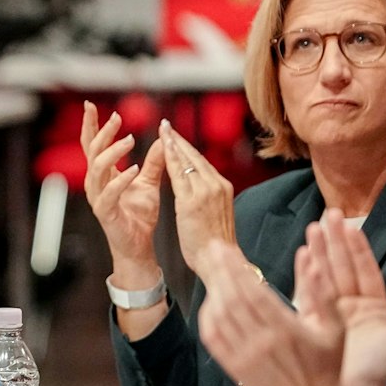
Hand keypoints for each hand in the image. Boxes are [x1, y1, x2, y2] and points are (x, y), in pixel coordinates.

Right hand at [79, 102, 165, 280]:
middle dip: (101, 132)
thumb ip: (154, 162)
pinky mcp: (105, 213)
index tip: (92, 105)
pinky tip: (133, 169)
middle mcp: (96, 184)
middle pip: (91, 152)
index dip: (91, 126)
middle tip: (116, 117)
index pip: (93, 145)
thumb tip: (164, 139)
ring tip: (129, 140)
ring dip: (112, 152)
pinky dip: (120, 180)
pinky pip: (108, 194)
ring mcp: (98, 198)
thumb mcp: (149, 183)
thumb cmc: (140, 215)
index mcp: (104, 175)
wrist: (139, 245)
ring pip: (96, 170)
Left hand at [161, 122, 240, 285]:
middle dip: (179, 140)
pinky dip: (171, 158)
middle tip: (166, 125)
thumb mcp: (214, 216)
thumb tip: (198, 194)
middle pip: (195, 156)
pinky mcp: (193, 200)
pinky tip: (163, 147)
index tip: (176, 137)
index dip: (187, 149)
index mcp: (222, 189)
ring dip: (174, 143)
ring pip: (188, 161)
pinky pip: (180, 174)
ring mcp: (206, 191)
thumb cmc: (214, 246)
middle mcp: (217, 185)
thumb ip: (207, 200)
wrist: (220, 260)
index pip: (202, 163)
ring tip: (163, 130)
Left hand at [197, 240, 344, 385]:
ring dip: (212, 290)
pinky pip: (213, 339)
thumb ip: (323, 295)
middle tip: (213, 250)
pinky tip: (210, 303)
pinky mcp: (236, 369)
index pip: (252, 291)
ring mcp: (245, 357)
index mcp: (286, 330)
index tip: (226, 249)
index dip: (236, 267)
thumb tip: (314, 262)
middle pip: (231, 299)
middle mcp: (261, 342)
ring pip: (219, 317)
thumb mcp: (337, 329)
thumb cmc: (331, 368)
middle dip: (220, 271)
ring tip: (212, 270)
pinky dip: (207, 318)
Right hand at [306, 210, 385, 385]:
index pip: (366, 269)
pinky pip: (308, 292)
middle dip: (335, 241)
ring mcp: (331, 312)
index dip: (358, 247)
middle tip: (327, 216)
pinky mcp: (313, 321)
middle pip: (343, 266)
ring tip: (312, 228)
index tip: (350, 225)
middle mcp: (351, 305)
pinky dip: (305, 273)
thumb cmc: (379, 368)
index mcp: (374, 306)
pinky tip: (302, 255)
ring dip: (319, 251)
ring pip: (326, 275)